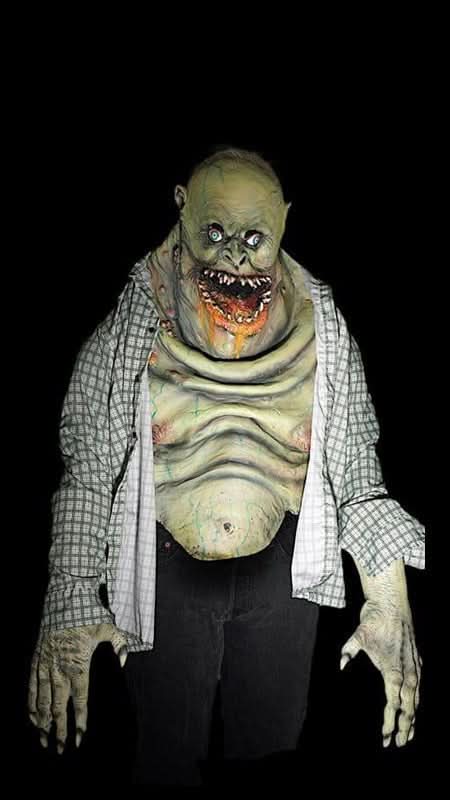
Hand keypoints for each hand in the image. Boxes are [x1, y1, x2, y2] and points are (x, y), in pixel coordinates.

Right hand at [28, 623, 127, 753]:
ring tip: (43, 740)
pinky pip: (32, 686)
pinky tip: (32, 717)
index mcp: (79, 665)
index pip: (80, 701)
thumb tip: (124, 660)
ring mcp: (46, 665)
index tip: (80, 738)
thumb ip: (119, 645)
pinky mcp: (37, 659)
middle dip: (60, 730)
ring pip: (43, 700)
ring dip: (43, 722)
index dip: (80, 721)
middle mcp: (60, 669)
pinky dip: (31, 703)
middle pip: (59, 707)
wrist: (64, 600)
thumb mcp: (109, 628)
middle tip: (59, 749)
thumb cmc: (88, 614)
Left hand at [340, 601, 421, 747]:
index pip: (393, 703)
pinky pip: (419, 686)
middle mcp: (407, 671)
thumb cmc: (374, 620)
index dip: (389, 722)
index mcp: (393, 669)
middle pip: (409, 706)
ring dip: (413, 717)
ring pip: (417, 698)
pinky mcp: (417, 660)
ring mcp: (414, 666)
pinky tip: (414, 708)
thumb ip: (349, 650)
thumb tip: (341, 664)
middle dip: (404, 727)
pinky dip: (417, 700)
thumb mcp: (358, 634)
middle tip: (398, 744)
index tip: (385, 737)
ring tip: (408, 734)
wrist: (392, 603)